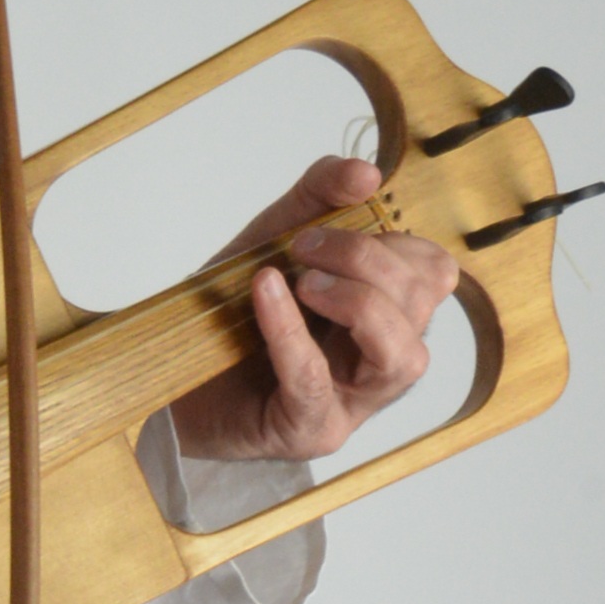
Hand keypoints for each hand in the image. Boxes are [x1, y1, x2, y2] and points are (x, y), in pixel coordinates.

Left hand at [165, 154, 457, 478]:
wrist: (170, 378)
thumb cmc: (234, 315)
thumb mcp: (275, 239)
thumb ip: (319, 198)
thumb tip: (366, 173)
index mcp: (388, 315)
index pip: (434, 273)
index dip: (393, 240)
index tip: (322, 229)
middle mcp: (382, 363)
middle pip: (422, 305)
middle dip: (367, 260)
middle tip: (303, 249)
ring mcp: (352, 404)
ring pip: (401, 354)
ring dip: (357, 301)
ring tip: (301, 282)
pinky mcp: (309, 431)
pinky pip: (315, 379)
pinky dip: (291, 329)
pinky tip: (266, 292)